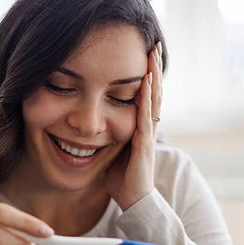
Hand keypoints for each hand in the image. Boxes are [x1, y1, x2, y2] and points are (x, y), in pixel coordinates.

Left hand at [105, 42, 162, 211]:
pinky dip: (146, 98)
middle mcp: (146, 128)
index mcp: (138, 129)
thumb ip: (106, 139)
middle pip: (152, 92)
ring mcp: (147, 135)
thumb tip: (90, 131)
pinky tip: (146, 82)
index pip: (143, 97)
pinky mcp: (144, 144)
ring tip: (153, 54)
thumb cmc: (121, 179)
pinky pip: (145, 117)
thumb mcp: (111, 153)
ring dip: (153, 76)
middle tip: (153, 44)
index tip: (142, 55)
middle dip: (152, 68)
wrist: (132, 200)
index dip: (144, 76)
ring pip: (152, 100)